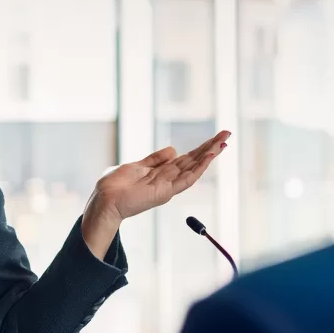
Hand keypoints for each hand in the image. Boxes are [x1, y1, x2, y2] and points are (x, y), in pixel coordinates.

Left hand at [81, 131, 230, 257]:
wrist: (105, 199)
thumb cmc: (116, 185)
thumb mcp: (138, 165)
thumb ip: (156, 158)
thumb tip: (173, 149)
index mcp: (163, 172)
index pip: (187, 157)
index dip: (202, 147)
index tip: (216, 137)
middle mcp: (169, 179)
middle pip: (195, 160)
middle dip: (211, 147)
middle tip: (227, 133)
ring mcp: (169, 186)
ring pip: (195, 168)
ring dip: (210, 155)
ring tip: (224, 142)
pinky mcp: (166, 192)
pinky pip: (187, 179)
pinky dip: (199, 168)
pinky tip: (209, 156)